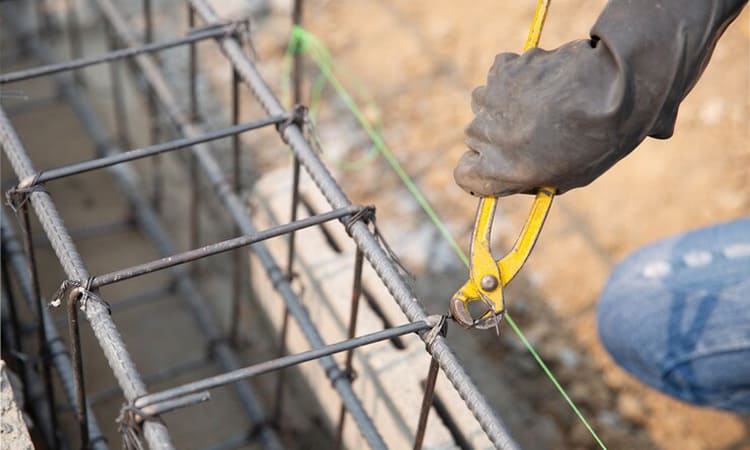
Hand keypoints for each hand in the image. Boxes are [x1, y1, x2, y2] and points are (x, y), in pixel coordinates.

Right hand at [454, 42, 629, 196]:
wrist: (613, 92)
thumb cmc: (596, 143)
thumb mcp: (564, 179)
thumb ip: (529, 179)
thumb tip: (518, 176)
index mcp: (496, 170)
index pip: (464, 174)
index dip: (479, 169)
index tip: (494, 165)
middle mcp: (483, 136)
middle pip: (475, 137)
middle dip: (497, 135)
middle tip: (531, 130)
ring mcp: (490, 99)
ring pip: (485, 104)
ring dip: (504, 105)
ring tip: (541, 103)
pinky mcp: (502, 69)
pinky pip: (500, 74)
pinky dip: (516, 77)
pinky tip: (543, 80)